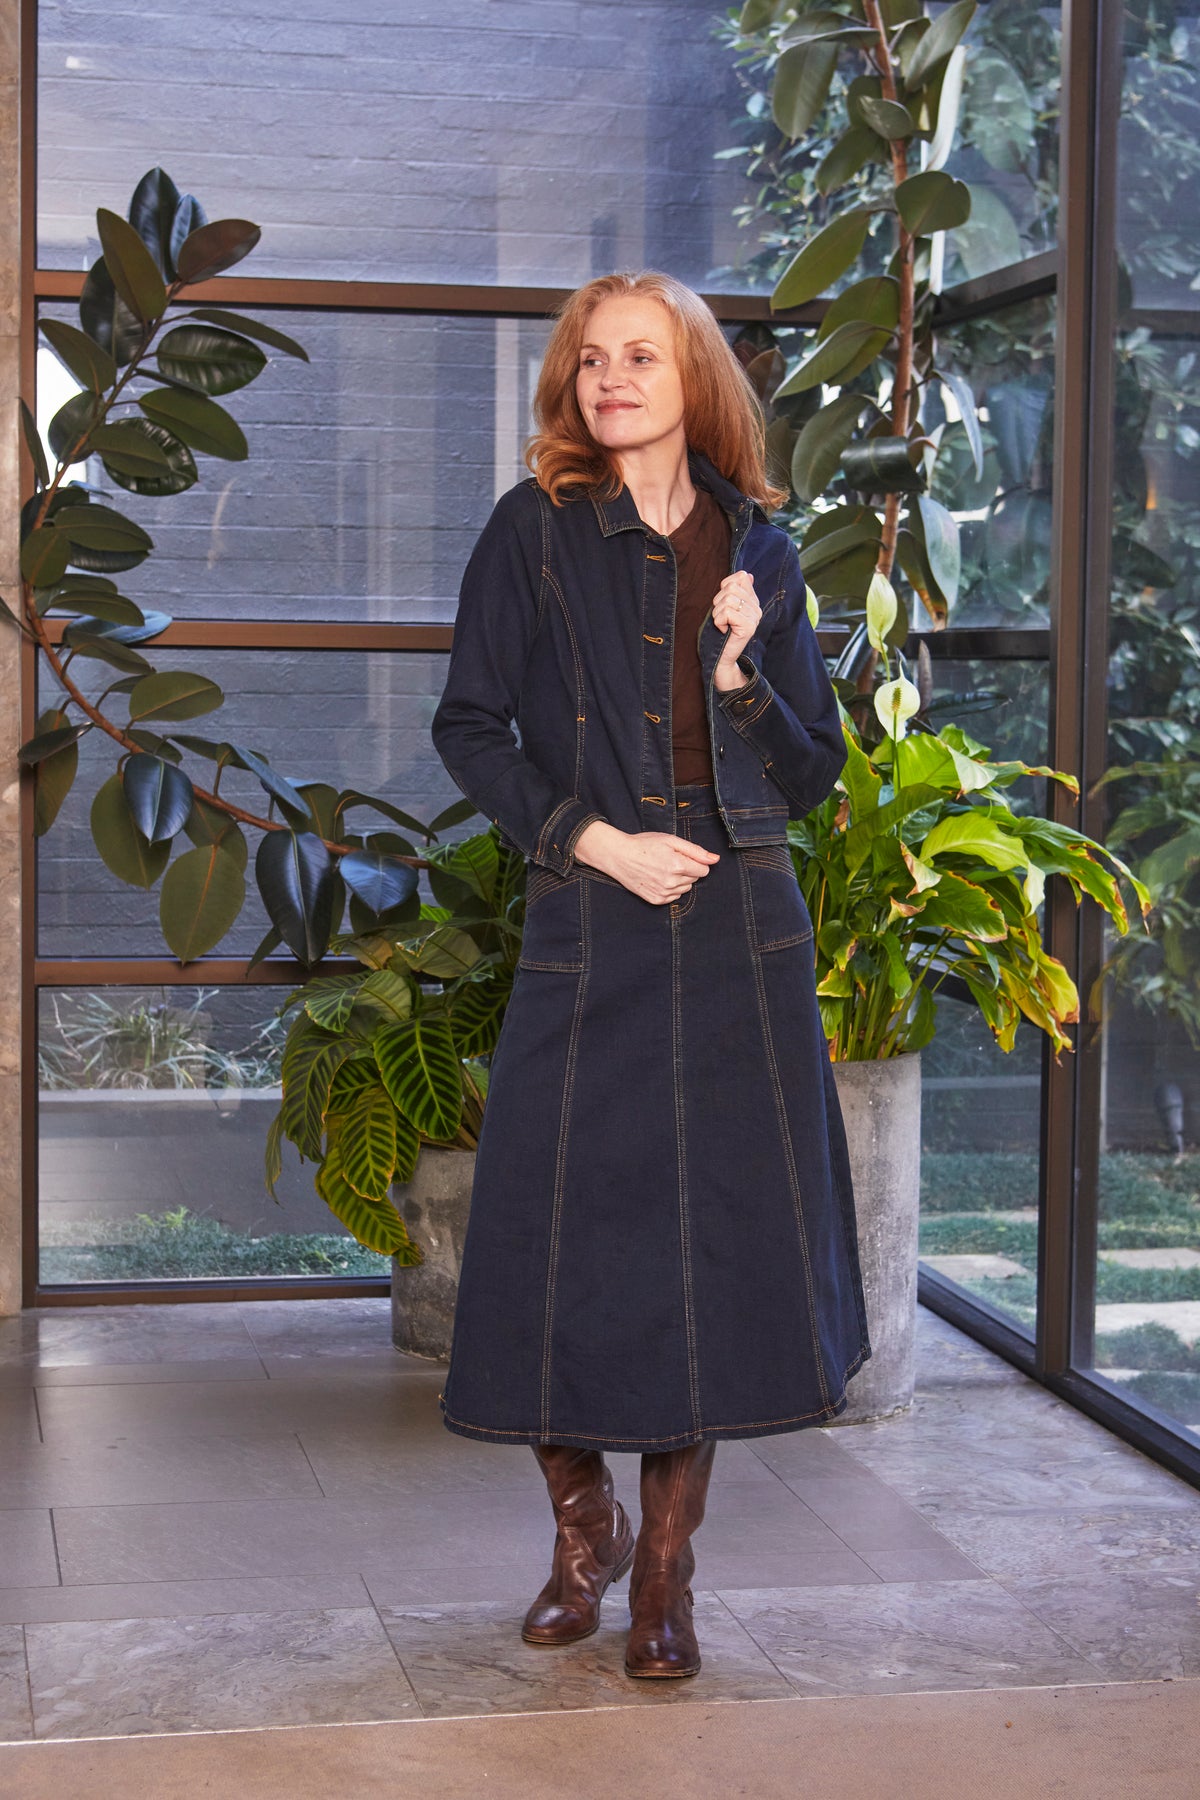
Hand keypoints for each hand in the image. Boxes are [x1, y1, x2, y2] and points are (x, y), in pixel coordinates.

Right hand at [572, 822, 718, 904]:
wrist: (619, 856)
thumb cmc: (644, 845)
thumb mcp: (670, 840)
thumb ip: (695, 850)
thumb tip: (715, 859)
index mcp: (678, 865)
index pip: (704, 870)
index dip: (695, 861)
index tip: (683, 856)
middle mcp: (672, 882)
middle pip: (695, 879)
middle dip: (688, 869)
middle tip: (670, 860)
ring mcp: (663, 893)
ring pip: (685, 888)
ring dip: (680, 880)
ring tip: (663, 868)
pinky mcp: (656, 900)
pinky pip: (674, 896)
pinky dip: (671, 888)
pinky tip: (659, 878)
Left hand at [712, 570, 761, 689]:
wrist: (722, 657)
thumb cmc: (720, 632)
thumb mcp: (726, 607)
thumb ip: (736, 591)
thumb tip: (746, 574)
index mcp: (753, 601)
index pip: (740, 577)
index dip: (725, 586)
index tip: (724, 603)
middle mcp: (756, 608)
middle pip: (731, 587)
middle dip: (718, 601)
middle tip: (722, 617)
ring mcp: (754, 617)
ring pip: (728, 600)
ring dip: (717, 613)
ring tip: (723, 624)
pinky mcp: (749, 626)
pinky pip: (727, 612)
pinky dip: (719, 621)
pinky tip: (724, 630)